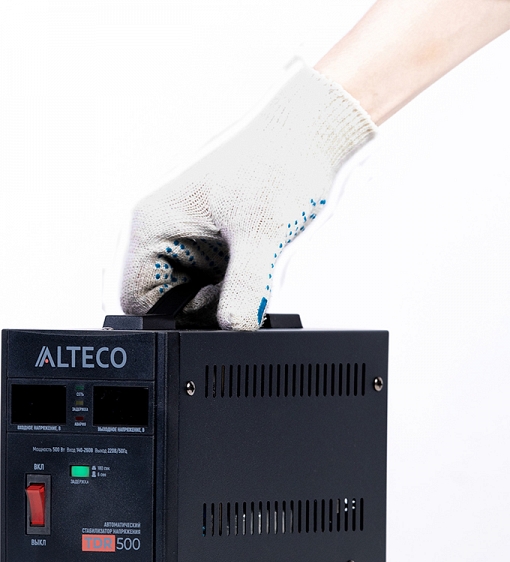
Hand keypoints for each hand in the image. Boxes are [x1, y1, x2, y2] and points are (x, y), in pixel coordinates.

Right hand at [121, 62, 375, 329]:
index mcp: (153, 225)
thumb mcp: (261, 234)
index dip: (174, 316)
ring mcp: (187, 239)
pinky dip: (234, 285)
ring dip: (221, 294)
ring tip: (251, 264)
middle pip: (165, 301)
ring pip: (191, 295)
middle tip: (240, 285)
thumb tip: (234, 330)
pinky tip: (254, 262)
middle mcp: (163, 232)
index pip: (136, 298)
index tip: (216, 306)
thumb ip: (246, 288)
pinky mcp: (210, 244)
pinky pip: (212, 282)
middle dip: (202, 306)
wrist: (308, 141)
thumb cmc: (277, 167)